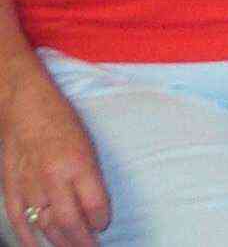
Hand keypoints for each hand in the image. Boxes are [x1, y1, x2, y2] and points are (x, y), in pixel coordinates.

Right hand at [0, 62, 109, 246]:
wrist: (23, 106)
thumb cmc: (62, 122)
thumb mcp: (88, 146)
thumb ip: (91, 178)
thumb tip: (95, 211)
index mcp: (78, 165)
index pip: (95, 206)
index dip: (100, 221)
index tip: (103, 226)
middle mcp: (54, 178)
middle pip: (70, 223)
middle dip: (83, 241)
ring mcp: (29, 185)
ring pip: (46, 226)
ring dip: (61, 243)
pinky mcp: (11, 188)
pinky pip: (20, 221)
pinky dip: (29, 238)